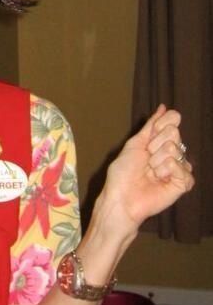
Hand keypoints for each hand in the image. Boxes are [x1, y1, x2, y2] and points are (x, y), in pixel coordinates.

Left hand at [98, 105, 194, 235]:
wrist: (121, 198)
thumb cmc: (123, 173)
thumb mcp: (135, 143)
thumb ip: (151, 126)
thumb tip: (164, 107)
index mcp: (159, 143)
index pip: (171, 122)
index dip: (159, 127)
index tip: (147, 140)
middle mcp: (171, 153)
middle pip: (173, 133)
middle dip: (154, 146)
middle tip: (146, 161)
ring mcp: (178, 168)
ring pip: (175, 149)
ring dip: (157, 162)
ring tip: (150, 174)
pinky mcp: (183, 183)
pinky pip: (182, 168)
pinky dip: (166, 172)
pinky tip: (159, 181)